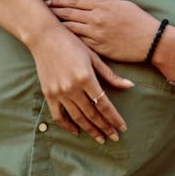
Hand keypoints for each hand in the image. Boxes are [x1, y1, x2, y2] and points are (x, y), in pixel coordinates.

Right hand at [29, 24, 132, 143]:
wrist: (44, 37)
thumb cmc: (72, 43)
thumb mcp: (94, 56)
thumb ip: (110, 75)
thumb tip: (129, 86)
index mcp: (86, 78)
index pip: (104, 104)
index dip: (114, 118)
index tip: (122, 128)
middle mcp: (72, 88)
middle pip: (92, 114)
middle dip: (105, 127)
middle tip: (114, 137)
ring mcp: (59, 92)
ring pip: (77, 118)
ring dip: (90, 130)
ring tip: (100, 138)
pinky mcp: (48, 94)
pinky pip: (59, 116)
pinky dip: (68, 125)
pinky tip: (77, 131)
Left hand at [46, 0, 159, 62]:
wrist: (150, 40)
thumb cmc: (138, 20)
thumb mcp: (121, 4)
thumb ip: (103, 2)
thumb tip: (88, 1)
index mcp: (102, 5)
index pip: (75, 1)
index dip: (61, 1)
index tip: (50, 1)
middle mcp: (97, 18)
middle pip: (69, 13)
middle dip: (54, 11)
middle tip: (41, 11)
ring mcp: (96, 34)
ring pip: (71, 28)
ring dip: (58, 26)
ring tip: (46, 25)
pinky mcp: (98, 48)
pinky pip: (79, 42)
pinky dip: (69, 40)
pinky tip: (61, 39)